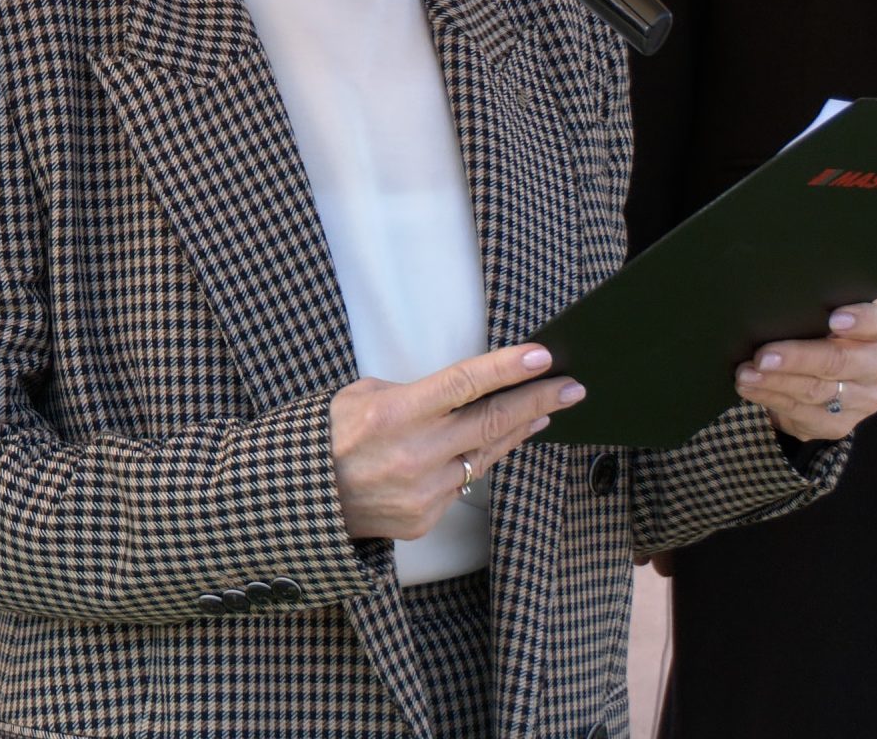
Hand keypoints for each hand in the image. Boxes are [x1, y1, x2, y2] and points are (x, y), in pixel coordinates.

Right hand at [330, 344, 583, 540]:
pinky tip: (487, 446)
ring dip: (517, 430)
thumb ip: (415, 394)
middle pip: (492, 421)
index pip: (464, 384)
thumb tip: (461, 395)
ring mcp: (423, 491)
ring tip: (544, 410)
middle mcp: (415, 454)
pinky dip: (474, 462)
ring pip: (485, 455)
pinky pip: (462, 484)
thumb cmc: (331, 436)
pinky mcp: (425, 519)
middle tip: (573, 387)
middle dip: (538, 399)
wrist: (303, 500)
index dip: (506, 368)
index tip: (542, 356)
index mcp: (396, 413)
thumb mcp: (361, 396)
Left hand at [733, 298, 876, 442]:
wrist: (824, 373)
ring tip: (746, 373)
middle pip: (840, 361)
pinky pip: (804, 414)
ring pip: (817, 391)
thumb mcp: (824, 311)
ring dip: (776, 382)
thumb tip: (779, 304)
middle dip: (797, 358)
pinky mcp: (841, 424)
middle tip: (764, 356)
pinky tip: (752, 389)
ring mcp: (865, 399)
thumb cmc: (819, 329)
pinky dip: (772, 399)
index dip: (859, 320)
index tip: (834, 320)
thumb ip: (814, 306)